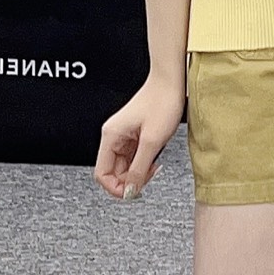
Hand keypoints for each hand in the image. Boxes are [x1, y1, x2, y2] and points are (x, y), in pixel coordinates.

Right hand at [94, 74, 183, 201]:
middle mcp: (114, 136)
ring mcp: (124, 136)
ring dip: (139, 172)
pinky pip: (133, 158)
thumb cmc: (161, 101)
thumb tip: (130, 190)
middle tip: (148, 176)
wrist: (172, 83)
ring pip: (124, 167)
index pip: (102, 173)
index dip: (116, 187)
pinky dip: (143, 163)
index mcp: (111, 136)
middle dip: (130, 179)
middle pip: (113, 172)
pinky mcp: (134, 136)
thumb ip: (139, 169)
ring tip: (154, 165)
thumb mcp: (152, 141)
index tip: (132, 191)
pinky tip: (155, 158)